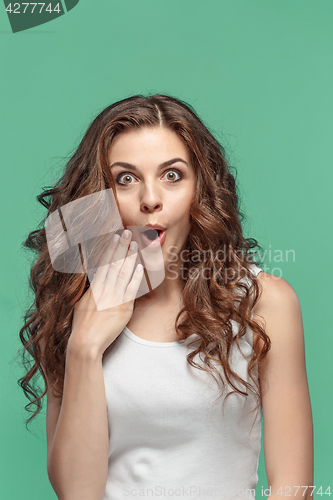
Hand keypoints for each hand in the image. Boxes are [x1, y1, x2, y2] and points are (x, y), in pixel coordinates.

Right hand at [69, 229, 143, 356]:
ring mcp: (114, 299)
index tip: (115, 237)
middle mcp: (104, 290)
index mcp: (94, 288)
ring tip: (135, 245)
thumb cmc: (82, 325)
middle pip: (114, 264)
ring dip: (130, 258)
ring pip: (123, 274)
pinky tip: (140, 267)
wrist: (85, 343)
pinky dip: (136, 279)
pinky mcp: (123, 309)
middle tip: (128, 233)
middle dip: (122, 247)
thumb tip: (97, 279)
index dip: (110, 249)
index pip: (104, 263)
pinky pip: (131, 291)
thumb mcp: (82, 303)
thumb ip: (91, 290)